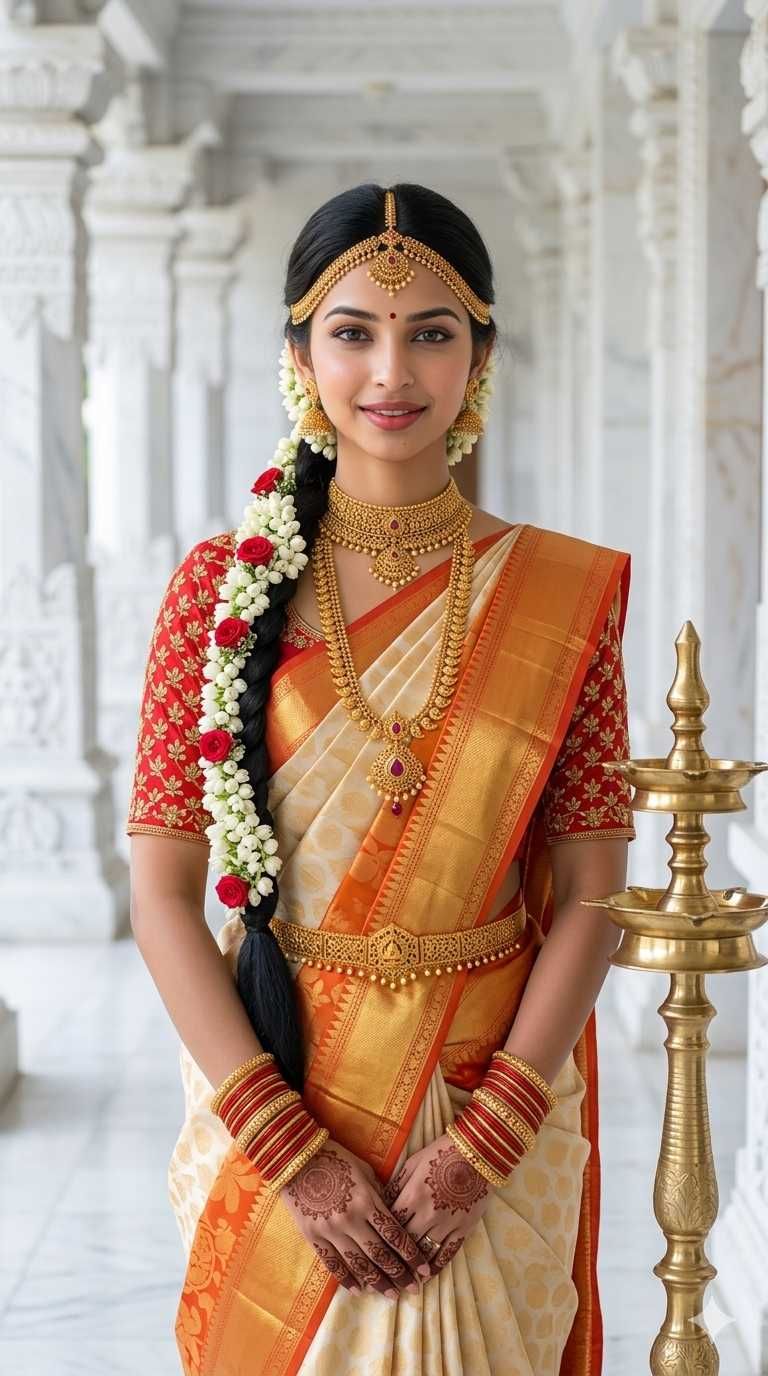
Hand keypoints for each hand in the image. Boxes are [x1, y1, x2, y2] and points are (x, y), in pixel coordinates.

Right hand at [280, 1139, 433, 1299]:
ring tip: (391, 1294)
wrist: (296, 1157)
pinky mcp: (312, 1236)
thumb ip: (379, 1194)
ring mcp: (330, 1230)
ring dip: (377, 1282)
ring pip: (359, 1264)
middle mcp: (351, 1219)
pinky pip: (332, 1264)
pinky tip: (358, 1290)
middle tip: (413, 1288)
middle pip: (380, 1254)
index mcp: (367, 1201)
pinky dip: (346, 1279)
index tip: (424, 1269)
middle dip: (400, 1274)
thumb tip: (392, 1215)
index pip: (395, 1235)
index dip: (412, 1255)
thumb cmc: (335, 1158)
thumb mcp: (364, 1170)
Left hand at [381, 1131, 490, 1276]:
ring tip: (402, 1281)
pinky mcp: (464, 1228)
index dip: (380, 1240)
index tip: (372, 1252)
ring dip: (412, 1269)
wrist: (477, 1152)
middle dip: (393, 1260)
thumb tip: (381, 1206)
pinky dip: (436, 1267)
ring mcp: (447, 1223)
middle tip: (383, 1273)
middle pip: (405, 1244)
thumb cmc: (441, 1153)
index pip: (391, 1225)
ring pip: (425, 1253)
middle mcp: (427, 1214)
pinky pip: (447, 1253)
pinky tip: (427, 1275)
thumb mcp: (413, 1164)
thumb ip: (396, 1186)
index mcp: (412, 1195)